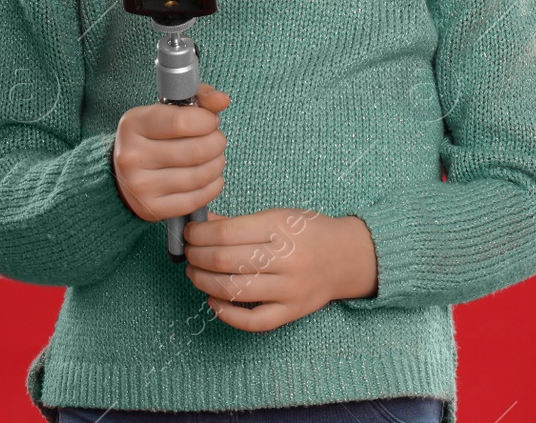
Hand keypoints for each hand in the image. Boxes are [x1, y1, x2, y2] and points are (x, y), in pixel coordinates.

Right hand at [111, 83, 230, 222]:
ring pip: (200, 176)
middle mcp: (132, 156)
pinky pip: (197, 199)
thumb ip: (198, 99)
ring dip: (218, 164)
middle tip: (216, 140)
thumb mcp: (166, 111)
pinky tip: (210, 178)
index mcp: (133, 125)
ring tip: (215, 158)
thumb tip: (222, 100)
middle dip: (217, 143)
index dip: (207, 120)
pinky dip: (213, 186)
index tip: (210, 121)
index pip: (182, 121)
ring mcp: (141, 186)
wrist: (123, 176)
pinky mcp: (152, 209)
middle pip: (196, 151)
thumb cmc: (151, 138)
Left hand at [182, 208, 378, 331]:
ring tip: (194, 273)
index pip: (226, 232)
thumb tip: (199, 225)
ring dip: (204, 282)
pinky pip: (254, 321)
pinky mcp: (292, 312)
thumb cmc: (308, 232)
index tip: (189, 235)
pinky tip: (213, 300)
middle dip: (197, 257)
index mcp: (281, 227)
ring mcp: (290, 288)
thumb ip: (238, 222)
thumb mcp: (277, 215)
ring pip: (234, 290)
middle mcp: (286, 258)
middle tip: (188, 254)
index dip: (199, 235)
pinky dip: (227, 313)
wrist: (347, 257)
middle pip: (226, 261)